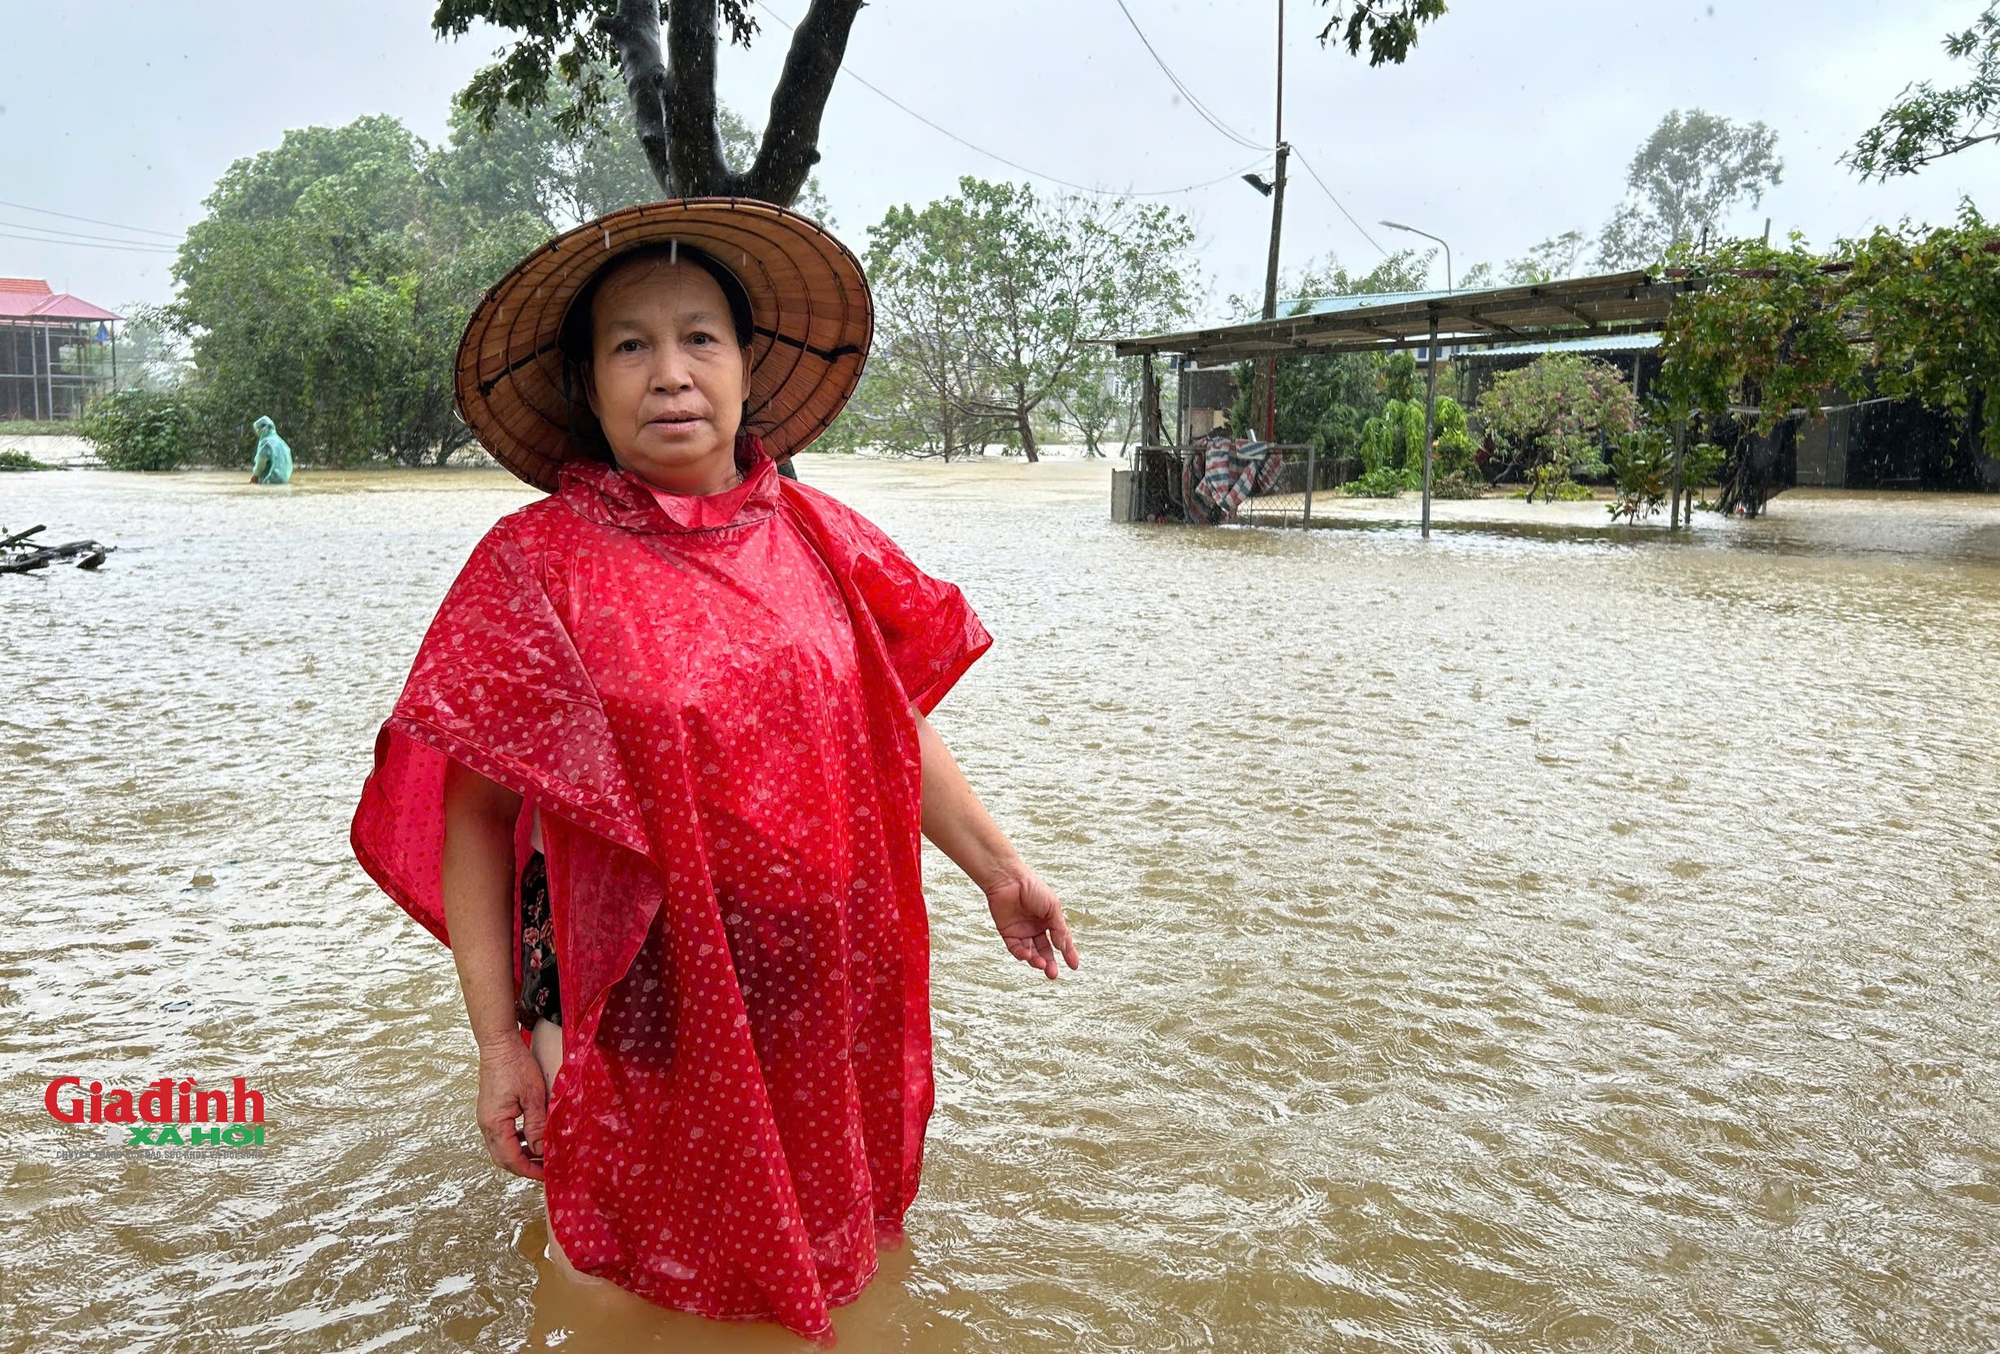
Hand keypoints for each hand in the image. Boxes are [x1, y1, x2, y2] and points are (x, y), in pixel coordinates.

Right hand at [476, 1038, 547, 1179]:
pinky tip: (531, 1138)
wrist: (498, 1045)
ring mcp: (486, 1118)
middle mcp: (486, 1125)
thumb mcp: (533, 1096)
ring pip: (500, 1148)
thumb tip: (541, 1151)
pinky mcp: (490, 1112)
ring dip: (519, 1155)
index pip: (511, 1159)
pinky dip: (515, 1142)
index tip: (546, 1175)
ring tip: (541, 1156)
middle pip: (502, 1159)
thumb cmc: (515, 1065)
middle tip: (544, 1170)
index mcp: (495, 1124)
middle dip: (523, 1167)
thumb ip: (537, 1125)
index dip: (529, 1170)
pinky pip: (501, 1135)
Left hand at [984, 864, 1079, 979]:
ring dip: (1036, 960)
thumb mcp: (1052, 908)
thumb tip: (1063, 947)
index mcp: (1049, 919)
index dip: (1068, 952)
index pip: (1061, 939)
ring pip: (1031, 952)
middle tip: (1053, 974)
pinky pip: (1016, 948)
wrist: (1008, 880)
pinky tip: (1027, 955)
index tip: (1074, 966)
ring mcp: (1022, 930)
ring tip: (1042, 965)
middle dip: (1050, 963)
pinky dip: (1022, 954)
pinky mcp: (1007, 932)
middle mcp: (1036, 926)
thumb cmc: (1032, 887)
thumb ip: (1058, 928)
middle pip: (1045, 950)